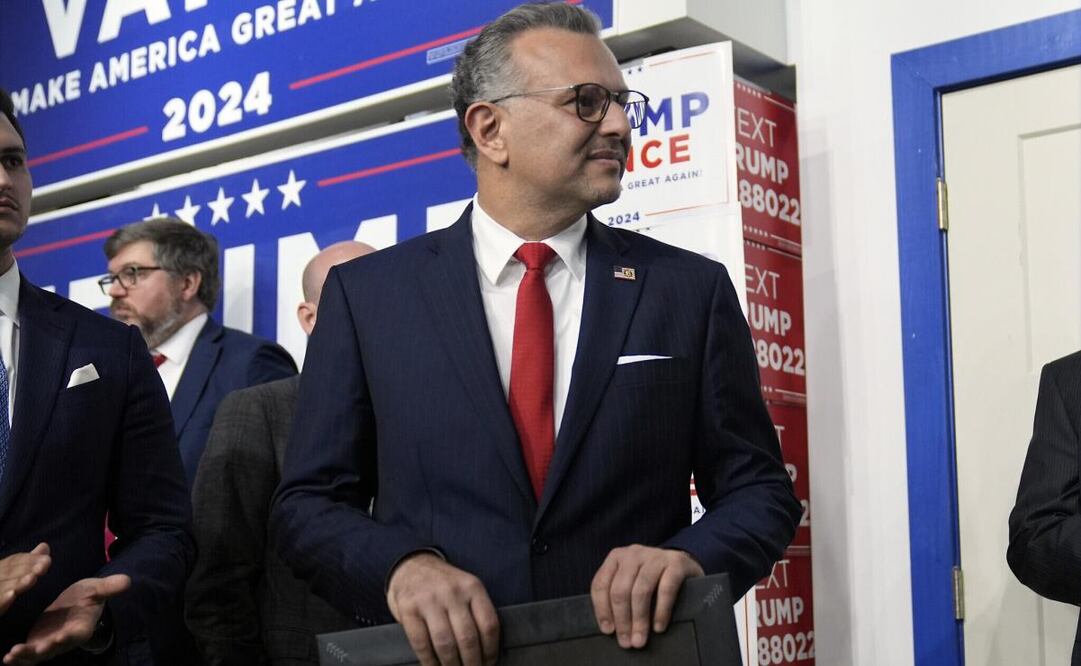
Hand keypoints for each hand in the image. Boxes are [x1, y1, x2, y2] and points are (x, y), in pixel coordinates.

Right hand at [0, 544, 50, 615]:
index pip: (14, 561)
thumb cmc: (0, 590)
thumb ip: (27, 562)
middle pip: (8, 572)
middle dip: (26, 568)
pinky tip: (12, 595)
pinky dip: (2, 599)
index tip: (48, 560)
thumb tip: (44, 545)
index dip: (30, 559)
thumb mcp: (14, 576)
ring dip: (16, 582)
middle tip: (43, 566)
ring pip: (1, 586)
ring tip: (32, 578)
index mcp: (0, 570)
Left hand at [3, 574, 129, 664]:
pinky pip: (27, 654)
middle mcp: (65, 640)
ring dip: (25, 657)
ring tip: (12, 655)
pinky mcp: (37, 644)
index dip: (68, 637)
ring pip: (37, 655)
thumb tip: (127, 581)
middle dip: (42, 650)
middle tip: (32, 649)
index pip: (76, 634)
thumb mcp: (97, 589)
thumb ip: (109, 587)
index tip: (59, 637)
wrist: (76, 605)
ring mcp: (50, 644)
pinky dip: (18, 658)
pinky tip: (7, 657)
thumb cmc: (88, 597)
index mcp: (81, 627)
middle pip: (54, 648)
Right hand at [386, 553, 499, 665]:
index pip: (489, 624)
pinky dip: (429, 661)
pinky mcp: (409, 609)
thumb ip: (475, 611)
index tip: (489, 663)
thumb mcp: (465, 588)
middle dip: (472, 663)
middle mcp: (452, 592)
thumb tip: (487, 648)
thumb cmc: (442, 584)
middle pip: (468, 638)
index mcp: (472, 587)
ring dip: (452, 665)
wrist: (411, 566)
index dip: (491, 650)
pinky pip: (422, 643)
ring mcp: (429, 600)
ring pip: (445, 644)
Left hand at [590, 545, 703, 648]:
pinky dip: (661, 611)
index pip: (601, 584)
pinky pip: (666, 589)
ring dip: (639, 619)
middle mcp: (633, 553)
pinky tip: (659, 627)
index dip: (602, 610)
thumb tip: (609, 628)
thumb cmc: (651, 579)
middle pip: (620, 590)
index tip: (608, 631)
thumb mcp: (630, 580)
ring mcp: (655, 556)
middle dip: (622, 619)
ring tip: (640, 639)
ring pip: (641, 591)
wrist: (683, 565)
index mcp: (616, 557)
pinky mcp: (676, 562)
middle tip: (626, 642)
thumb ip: (617, 595)